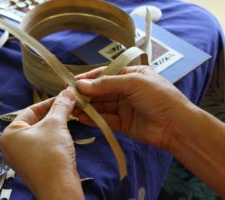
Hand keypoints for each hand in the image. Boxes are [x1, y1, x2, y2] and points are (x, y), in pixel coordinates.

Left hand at [0, 89, 83, 199]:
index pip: (30, 110)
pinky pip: (42, 146)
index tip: (64, 97)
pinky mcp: (33, 166)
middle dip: (53, 115)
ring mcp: (22, 158)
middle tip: (68, 108)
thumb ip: (61, 106)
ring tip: (69, 120)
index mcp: (10, 134)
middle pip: (35, 122)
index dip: (49, 102)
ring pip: (40, 135)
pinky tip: (65, 138)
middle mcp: (12, 146)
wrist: (59, 187)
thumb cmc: (51, 153)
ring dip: (55, 126)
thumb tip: (69, 91)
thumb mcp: (56, 124)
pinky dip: (53, 139)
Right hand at [75, 66, 192, 147]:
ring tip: (71, 109)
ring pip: (101, 106)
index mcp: (132, 75)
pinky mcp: (123, 123)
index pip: (106, 74)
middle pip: (101, 91)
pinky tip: (82, 119)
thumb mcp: (133, 83)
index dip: (89, 78)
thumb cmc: (158, 97)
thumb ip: (106, 84)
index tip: (72, 82)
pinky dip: (94, 119)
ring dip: (87, 108)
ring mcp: (124, 107)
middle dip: (86, 94)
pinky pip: (105, 120)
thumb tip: (81, 84)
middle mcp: (127, 90)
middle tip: (68, 98)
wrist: (176, 126)